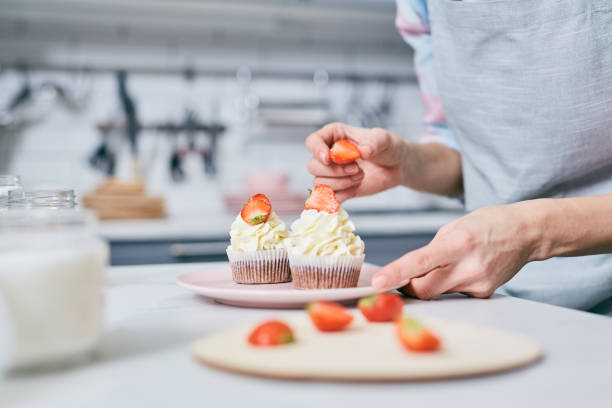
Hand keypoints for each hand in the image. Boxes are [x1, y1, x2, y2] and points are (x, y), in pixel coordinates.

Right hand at [305, 122, 408, 201]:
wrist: (396, 166)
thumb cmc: (387, 147)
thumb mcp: (384, 139)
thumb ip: (373, 143)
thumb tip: (362, 151)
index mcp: (334, 136)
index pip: (312, 142)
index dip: (316, 151)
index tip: (328, 158)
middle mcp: (328, 154)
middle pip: (312, 166)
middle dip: (334, 171)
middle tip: (356, 168)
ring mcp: (332, 173)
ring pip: (319, 183)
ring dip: (340, 183)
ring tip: (360, 176)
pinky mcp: (338, 189)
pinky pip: (329, 197)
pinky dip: (342, 194)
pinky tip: (356, 187)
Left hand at [372, 204, 538, 298]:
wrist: (526, 232)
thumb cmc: (487, 223)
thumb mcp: (453, 227)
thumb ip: (432, 250)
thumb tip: (412, 271)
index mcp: (458, 243)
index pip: (419, 262)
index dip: (396, 273)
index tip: (378, 283)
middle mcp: (469, 266)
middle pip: (424, 290)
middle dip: (409, 285)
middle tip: (409, 275)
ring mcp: (478, 283)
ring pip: (438, 293)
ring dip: (432, 282)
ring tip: (449, 262)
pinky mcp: (484, 293)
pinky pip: (455, 293)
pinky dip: (451, 283)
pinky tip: (466, 268)